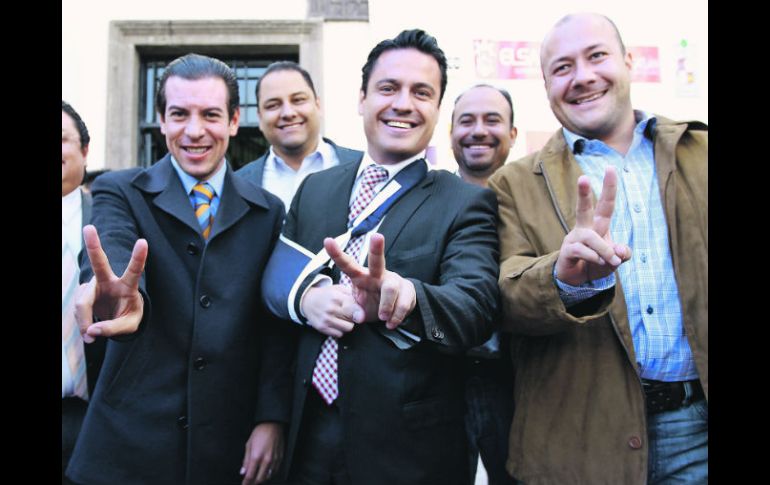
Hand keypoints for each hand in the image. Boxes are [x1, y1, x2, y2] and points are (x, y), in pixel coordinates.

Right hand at [74, 225, 147, 342]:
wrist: (117, 316)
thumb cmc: (128, 316)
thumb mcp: (129, 326)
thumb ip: (113, 328)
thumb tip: (91, 331)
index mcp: (128, 285)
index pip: (135, 271)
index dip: (139, 257)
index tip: (143, 241)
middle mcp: (109, 281)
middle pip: (100, 263)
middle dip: (93, 245)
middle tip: (88, 227)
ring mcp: (93, 286)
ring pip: (82, 303)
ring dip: (84, 321)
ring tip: (91, 336)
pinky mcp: (82, 294)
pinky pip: (77, 311)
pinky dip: (82, 324)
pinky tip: (89, 330)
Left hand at [240, 422, 284, 484]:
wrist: (273, 425)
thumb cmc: (260, 432)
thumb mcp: (248, 445)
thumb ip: (246, 460)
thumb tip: (243, 472)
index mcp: (256, 457)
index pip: (250, 476)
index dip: (246, 483)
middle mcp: (266, 460)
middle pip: (259, 479)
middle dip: (253, 482)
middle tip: (249, 482)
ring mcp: (274, 460)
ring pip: (268, 477)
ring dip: (261, 479)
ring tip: (257, 477)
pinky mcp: (280, 458)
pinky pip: (275, 471)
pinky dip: (269, 474)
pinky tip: (266, 472)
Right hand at [300, 285, 364, 336]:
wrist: (308, 301)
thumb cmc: (327, 295)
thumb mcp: (339, 289)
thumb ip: (352, 294)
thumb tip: (364, 303)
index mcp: (336, 297)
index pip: (354, 307)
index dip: (360, 311)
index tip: (361, 313)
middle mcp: (331, 309)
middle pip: (353, 319)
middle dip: (354, 316)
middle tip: (350, 313)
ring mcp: (326, 319)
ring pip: (348, 328)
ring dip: (348, 324)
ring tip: (343, 318)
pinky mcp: (322, 328)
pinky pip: (339, 334)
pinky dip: (340, 330)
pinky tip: (336, 323)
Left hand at [325, 233, 415, 328]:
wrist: (393, 311)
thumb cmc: (370, 305)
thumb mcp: (357, 309)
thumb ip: (353, 311)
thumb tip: (358, 317)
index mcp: (360, 277)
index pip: (347, 265)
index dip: (336, 254)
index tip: (327, 241)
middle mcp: (377, 274)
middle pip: (377, 260)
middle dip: (376, 248)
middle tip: (376, 236)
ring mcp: (393, 280)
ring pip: (390, 288)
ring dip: (386, 307)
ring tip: (384, 319)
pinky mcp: (407, 287)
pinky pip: (402, 303)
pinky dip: (396, 317)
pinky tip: (391, 323)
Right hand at [554, 166, 631, 285]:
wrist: (577, 281)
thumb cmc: (596, 265)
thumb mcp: (615, 261)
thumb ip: (623, 254)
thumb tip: (620, 251)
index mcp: (598, 226)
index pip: (606, 204)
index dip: (609, 187)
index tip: (610, 168)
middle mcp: (584, 228)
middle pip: (584, 208)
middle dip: (583, 193)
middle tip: (582, 177)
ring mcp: (574, 238)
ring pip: (592, 238)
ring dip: (605, 250)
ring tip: (610, 262)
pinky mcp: (567, 250)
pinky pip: (583, 251)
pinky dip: (594, 258)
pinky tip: (597, 263)